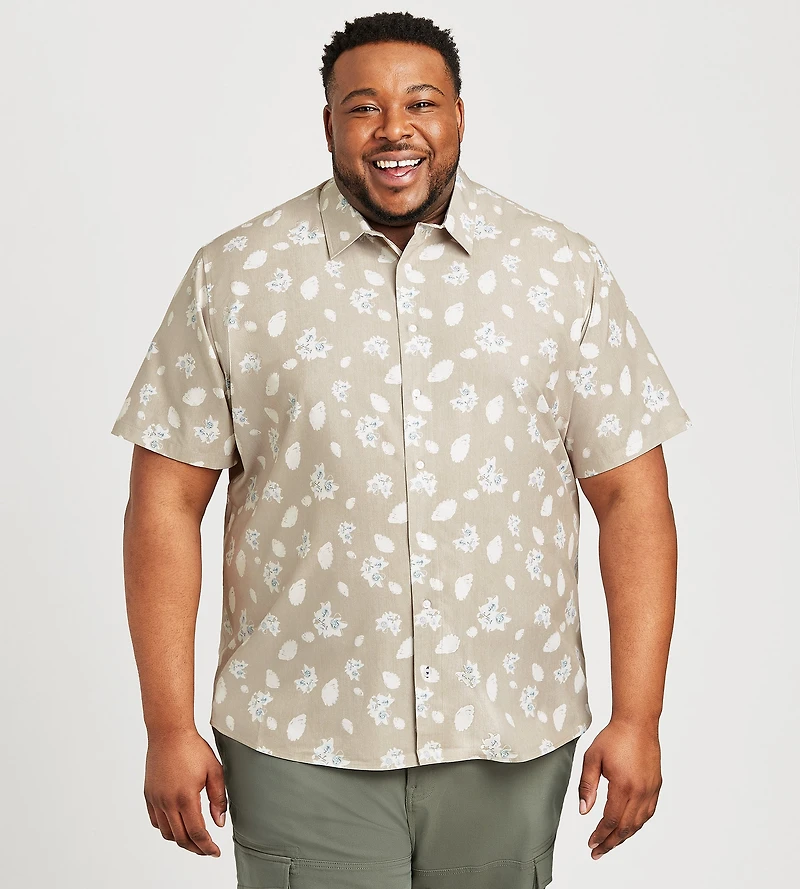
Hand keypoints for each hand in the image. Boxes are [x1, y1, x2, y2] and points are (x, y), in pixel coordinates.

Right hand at [144, 727, 227, 856]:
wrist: (169, 733)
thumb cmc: (193, 748)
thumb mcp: (214, 771)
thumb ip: (218, 799)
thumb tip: (219, 822)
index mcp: (185, 798)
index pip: (197, 833)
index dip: (207, 847)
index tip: (215, 852)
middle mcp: (167, 802)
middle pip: (181, 838)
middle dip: (196, 848)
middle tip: (207, 849)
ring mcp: (156, 800)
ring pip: (166, 833)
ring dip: (181, 840)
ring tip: (194, 838)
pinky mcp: (149, 795)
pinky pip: (156, 821)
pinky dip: (167, 828)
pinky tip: (178, 824)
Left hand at [578, 719, 661, 859]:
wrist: (637, 723)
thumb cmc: (614, 737)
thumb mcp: (592, 758)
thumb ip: (587, 786)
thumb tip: (583, 810)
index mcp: (623, 786)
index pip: (611, 820)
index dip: (600, 835)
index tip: (591, 843)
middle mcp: (640, 792)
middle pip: (625, 827)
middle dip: (610, 843)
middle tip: (598, 852)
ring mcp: (651, 790)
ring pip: (638, 823)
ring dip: (624, 836)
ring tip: (611, 843)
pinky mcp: (656, 786)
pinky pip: (648, 813)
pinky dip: (637, 824)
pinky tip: (628, 827)